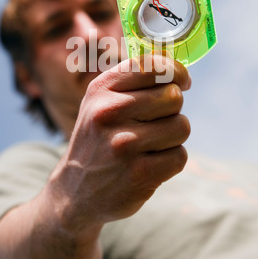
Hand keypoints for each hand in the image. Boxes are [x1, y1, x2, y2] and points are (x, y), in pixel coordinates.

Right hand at [50, 54, 190, 234]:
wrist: (75, 192)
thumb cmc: (99, 140)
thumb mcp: (101, 102)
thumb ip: (134, 81)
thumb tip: (180, 71)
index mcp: (101, 90)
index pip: (153, 66)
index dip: (176, 72)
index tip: (182, 82)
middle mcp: (109, 113)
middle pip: (173, 97)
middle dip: (171, 110)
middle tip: (154, 123)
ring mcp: (123, 144)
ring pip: (181, 126)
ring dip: (173, 137)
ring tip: (150, 146)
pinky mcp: (139, 174)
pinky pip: (179, 156)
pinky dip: (171, 161)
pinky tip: (149, 165)